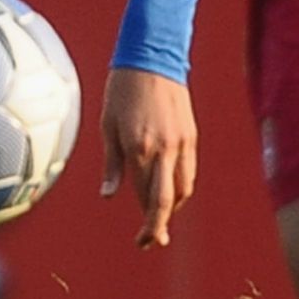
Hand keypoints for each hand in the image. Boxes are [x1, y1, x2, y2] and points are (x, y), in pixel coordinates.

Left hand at [97, 67, 196, 248]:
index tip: (141, 241)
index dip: (146, 224)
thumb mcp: (107, 126)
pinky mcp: (191, 134)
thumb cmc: (122, 90)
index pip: (146, 198)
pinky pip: (189, 170)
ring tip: (160, 217)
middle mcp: (164, 149)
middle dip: (161, 226)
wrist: (152, 57)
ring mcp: (181, 142)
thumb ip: (111, 164)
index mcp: (139, 149)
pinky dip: (181, 186)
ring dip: (172, 207)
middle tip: (153, 241)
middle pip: (168, 201)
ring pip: (183, 188)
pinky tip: (169, 190)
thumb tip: (108, 196)